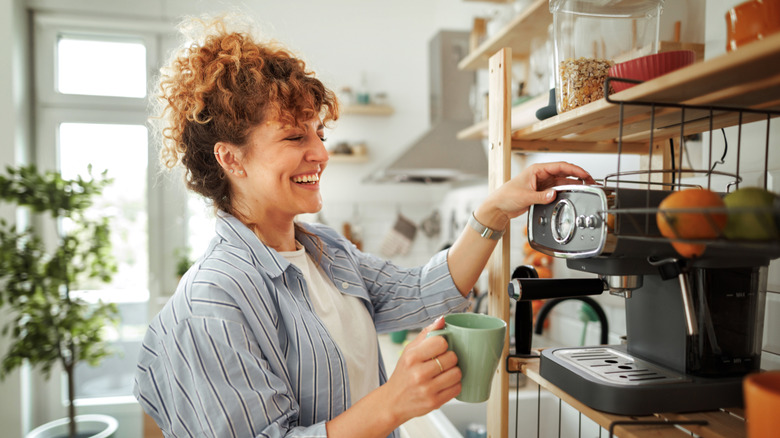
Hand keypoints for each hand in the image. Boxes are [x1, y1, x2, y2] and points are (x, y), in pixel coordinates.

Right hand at [381, 317, 460, 423]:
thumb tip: (442, 319)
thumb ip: (426, 334)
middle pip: (452, 358)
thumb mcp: (409, 351)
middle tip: (443, 362)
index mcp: (412, 357)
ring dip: (454, 372)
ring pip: (457, 373)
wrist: (393, 401)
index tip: (439, 349)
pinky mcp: (434, 402)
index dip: (444, 344)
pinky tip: (445, 384)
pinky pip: (457, 389)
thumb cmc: (403, 374)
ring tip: (445, 373)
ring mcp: (427, 389)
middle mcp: (419, 373)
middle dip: (450, 358)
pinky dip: (454, 385)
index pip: (441, 342)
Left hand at [479, 161, 595, 228]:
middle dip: (578, 176)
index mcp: (537, 170)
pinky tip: (573, 194)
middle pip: (564, 173)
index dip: (574, 170)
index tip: (585, 175)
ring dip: (573, 185)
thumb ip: (540, 196)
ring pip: (562, 181)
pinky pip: (557, 190)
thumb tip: (553, 195)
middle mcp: (541, 175)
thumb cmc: (506, 196)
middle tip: (590, 182)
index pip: (560, 166)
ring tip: (585, 188)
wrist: (499, 206)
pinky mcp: (542, 192)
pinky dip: (566, 191)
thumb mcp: (524, 196)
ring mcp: (542, 183)